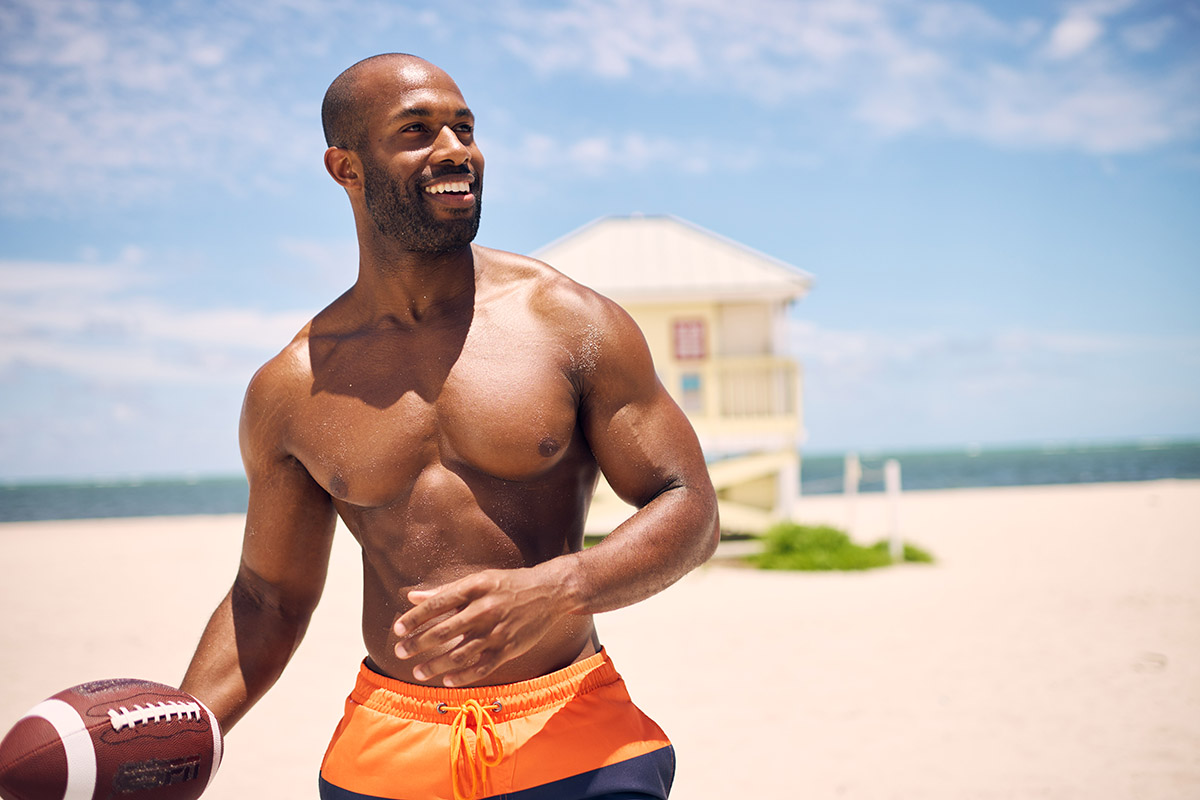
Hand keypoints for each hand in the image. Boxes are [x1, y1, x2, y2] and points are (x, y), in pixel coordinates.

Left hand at [392, 565, 573, 686]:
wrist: (549, 593)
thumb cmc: (508, 585)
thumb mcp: (478, 580)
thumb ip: (445, 591)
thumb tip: (412, 597)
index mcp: (475, 589)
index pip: (437, 604)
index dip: (414, 618)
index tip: (397, 629)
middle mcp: (484, 609)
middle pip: (444, 631)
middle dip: (418, 644)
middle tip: (400, 652)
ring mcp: (497, 631)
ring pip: (459, 653)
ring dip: (435, 665)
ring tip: (418, 673)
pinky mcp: (508, 648)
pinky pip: (481, 667)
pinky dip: (462, 676)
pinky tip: (446, 681)